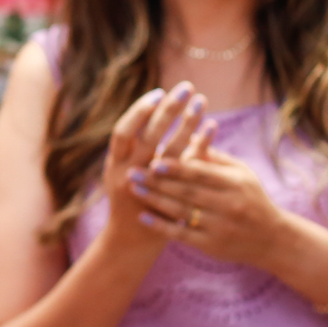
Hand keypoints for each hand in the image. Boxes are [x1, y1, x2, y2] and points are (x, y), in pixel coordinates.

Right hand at [101, 82, 206, 248]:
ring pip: (170, 152)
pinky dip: (201, 144)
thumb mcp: (127, 169)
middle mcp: (128, 176)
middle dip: (167, 112)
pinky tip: (213, 126)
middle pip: (147, 138)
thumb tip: (157, 106)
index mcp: (114, 165)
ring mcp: (149, 189)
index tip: (158, 94)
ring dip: (187, 124)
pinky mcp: (169, 196)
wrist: (134, 238)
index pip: (122, 133)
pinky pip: (188, 168)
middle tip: (185, 88)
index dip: (138, 113)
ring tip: (202, 101)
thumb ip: (138, 146)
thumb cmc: (131, 195)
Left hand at [128, 147, 287, 267]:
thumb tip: (190, 133)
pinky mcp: (210, 245)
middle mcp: (228, 204)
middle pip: (186, 191)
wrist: (271, 239)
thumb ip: (214, 158)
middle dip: (157, 182)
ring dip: (154, 200)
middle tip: (132, 173)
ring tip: (132, 189)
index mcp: (235, 183)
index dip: (176, 167)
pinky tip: (142, 217)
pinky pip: (180, 233)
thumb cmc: (251, 199)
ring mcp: (218, 226)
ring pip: (180, 211)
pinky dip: (160, 225)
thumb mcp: (241, 174)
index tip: (152, 160)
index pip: (200, 173)